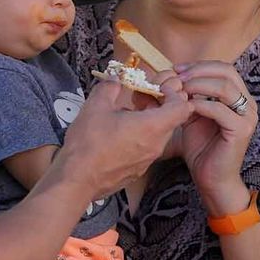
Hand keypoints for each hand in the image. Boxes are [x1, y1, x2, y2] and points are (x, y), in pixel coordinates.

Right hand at [57, 74, 188, 200]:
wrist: (77, 180)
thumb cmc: (88, 144)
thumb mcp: (97, 105)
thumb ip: (110, 87)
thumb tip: (115, 79)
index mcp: (152, 126)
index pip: (183, 107)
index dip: (173, 94)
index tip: (157, 89)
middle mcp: (156, 145)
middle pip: (171, 120)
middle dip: (157, 106)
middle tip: (138, 98)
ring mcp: (148, 160)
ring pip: (158, 135)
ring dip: (147, 121)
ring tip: (124, 115)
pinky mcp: (138, 171)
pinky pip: (146, 149)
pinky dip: (139, 137)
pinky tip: (118, 134)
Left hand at [174, 61, 257, 215]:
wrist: (212, 179)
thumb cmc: (201, 149)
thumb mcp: (191, 115)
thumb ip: (187, 96)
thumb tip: (168, 77)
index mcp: (239, 97)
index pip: (223, 68)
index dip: (199, 65)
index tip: (176, 69)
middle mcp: (248, 103)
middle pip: (227, 71)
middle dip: (198, 71)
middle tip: (177, 78)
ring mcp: (248, 116)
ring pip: (224, 87)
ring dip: (198, 85)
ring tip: (180, 91)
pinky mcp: (241, 130)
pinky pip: (220, 110)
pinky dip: (201, 105)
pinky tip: (186, 109)